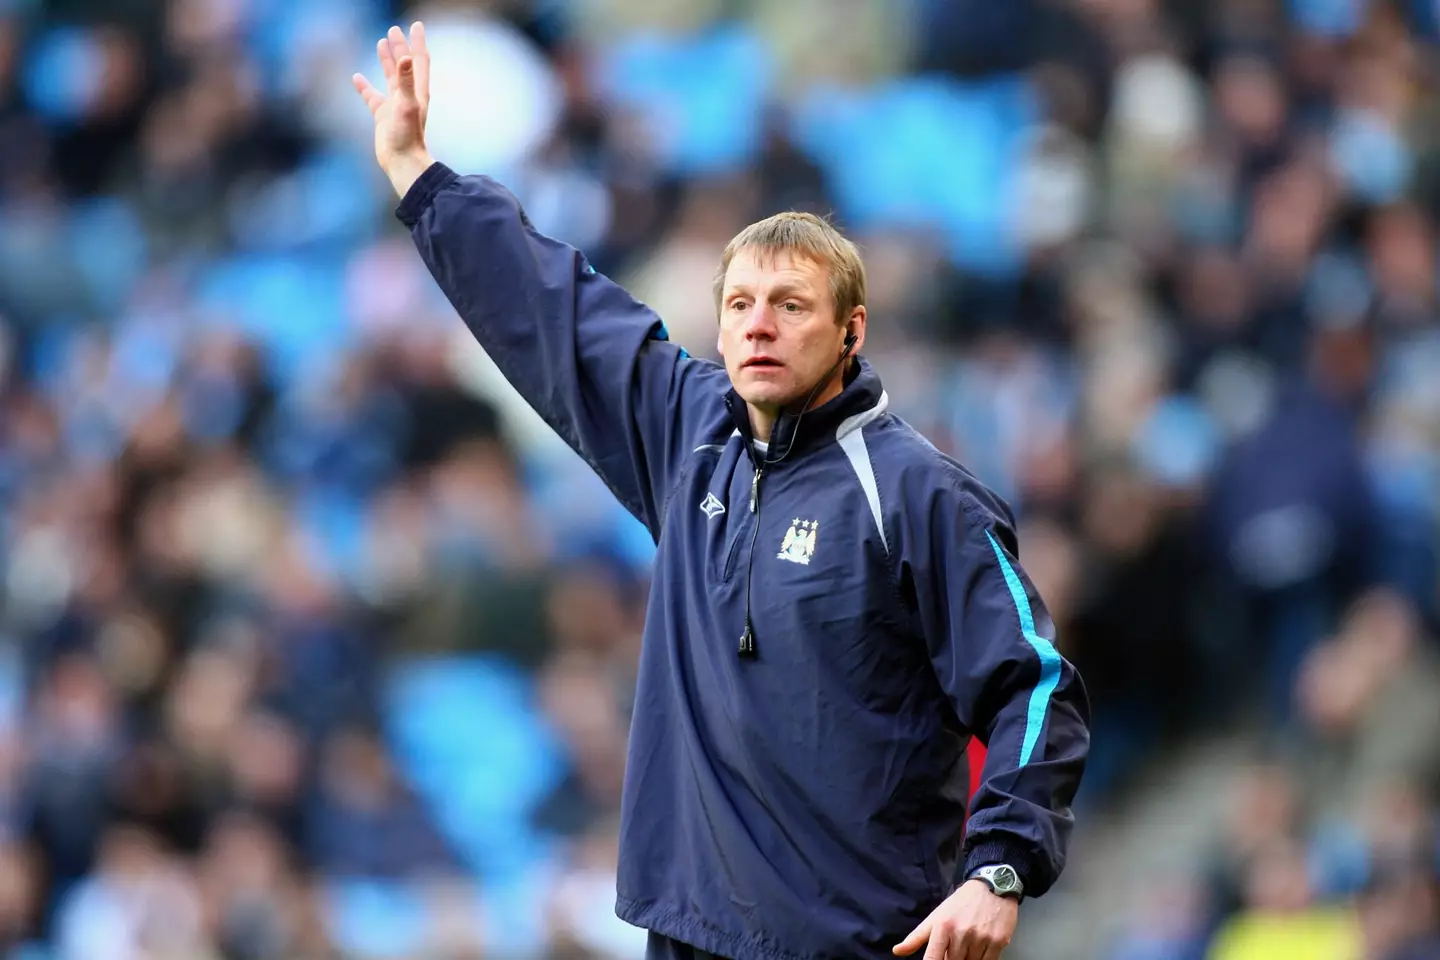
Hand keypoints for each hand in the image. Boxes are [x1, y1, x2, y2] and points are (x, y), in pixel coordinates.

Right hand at [353, 22, 434, 197]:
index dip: (418, 42)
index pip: (419, 60)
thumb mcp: (407, 105)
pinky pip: (372, 97)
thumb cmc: (407, 136)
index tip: (416, 25)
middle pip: (404, 65)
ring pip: (390, 77)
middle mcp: (408, 96)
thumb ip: (406, 81)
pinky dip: (365, 87)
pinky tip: (356, 78)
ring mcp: (395, 105)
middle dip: (400, 47)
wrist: (402, 163)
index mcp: (418, 91)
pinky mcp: (382, 116)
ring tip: (381, 43)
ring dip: (386, 61)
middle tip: (394, 30)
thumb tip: (406, 58)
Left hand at [893, 880, 1018, 959]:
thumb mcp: (936, 916)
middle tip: (954, 946)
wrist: (992, 886)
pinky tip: (980, 948)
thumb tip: (897, 951)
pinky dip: (982, 959)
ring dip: (967, 959)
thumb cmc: (962, 903)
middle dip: (951, 959)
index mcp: (942, 926)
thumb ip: (916, 937)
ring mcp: (981, 938)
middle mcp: (961, 933)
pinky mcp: (998, 942)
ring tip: (968, 945)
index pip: (932, 958)